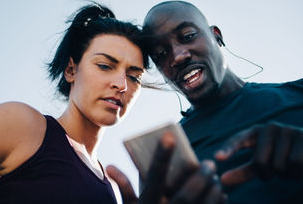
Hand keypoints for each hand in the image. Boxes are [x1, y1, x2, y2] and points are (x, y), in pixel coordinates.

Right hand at [107, 132, 225, 203]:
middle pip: (186, 193)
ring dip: (211, 190)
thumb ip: (124, 187)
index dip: (161, 155)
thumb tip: (110, 167)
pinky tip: (220, 193)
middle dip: (200, 176)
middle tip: (209, 162)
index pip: (153, 175)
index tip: (169, 135)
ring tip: (216, 177)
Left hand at [215, 122, 302, 185]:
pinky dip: (297, 172)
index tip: (218, 157)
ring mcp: (288, 130)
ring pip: (279, 166)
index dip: (228, 148)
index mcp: (255, 131)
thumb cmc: (282, 157)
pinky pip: (295, 164)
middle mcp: (270, 127)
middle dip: (266, 174)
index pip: (238, 139)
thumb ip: (243, 171)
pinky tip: (301, 165)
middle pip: (259, 162)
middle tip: (274, 170)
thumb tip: (222, 180)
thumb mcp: (263, 162)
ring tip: (290, 164)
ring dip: (285, 173)